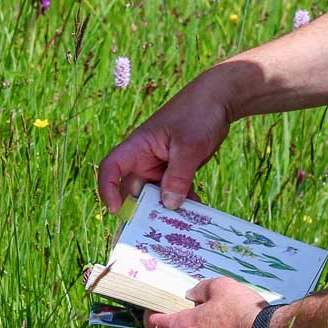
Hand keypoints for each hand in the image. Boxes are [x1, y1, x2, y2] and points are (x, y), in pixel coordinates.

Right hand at [97, 68, 234, 211]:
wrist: (219, 100)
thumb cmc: (198, 114)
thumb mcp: (188, 146)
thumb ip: (178, 176)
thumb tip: (169, 205)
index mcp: (138, 147)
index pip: (111, 168)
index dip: (108, 189)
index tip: (116, 210)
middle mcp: (145, 159)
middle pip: (134, 190)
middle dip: (143, 210)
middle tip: (158, 227)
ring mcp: (161, 166)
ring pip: (156, 195)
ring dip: (167, 209)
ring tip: (183, 223)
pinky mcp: (177, 170)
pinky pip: (174, 192)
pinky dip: (183, 202)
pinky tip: (198, 212)